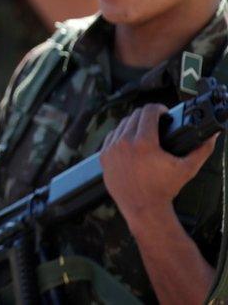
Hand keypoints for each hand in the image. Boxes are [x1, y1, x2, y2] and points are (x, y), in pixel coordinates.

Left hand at [101, 104, 217, 229]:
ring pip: (121, 125)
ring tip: (144, 130)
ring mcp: (111, 150)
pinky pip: (111, 137)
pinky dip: (120, 135)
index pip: (148, 111)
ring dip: (133, 124)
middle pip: (134, 116)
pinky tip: (130, 139)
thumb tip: (212, 136)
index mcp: (143, 142)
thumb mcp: (187, 169)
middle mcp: (124, 143)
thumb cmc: (164, 189)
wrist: (143, 208)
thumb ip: (202, 150)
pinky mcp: (104, 157)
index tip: (164, 113)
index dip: (158, 108)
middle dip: (147, 116)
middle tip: (156, 121)